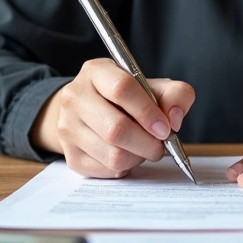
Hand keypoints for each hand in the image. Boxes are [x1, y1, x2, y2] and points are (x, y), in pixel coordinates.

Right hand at [31, 58, 195, 177]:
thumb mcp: (154, 87)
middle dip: (147, 143)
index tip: (165, 128)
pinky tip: (127, 155)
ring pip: (113, 155)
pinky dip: (125, 168)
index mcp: (96, 72)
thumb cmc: (128, 99)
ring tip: (143, 148)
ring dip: (138, 157)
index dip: (148, 112)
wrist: (92, 112)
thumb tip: (174, 119)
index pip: (121, 89)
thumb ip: (175, 95)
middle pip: (116, 128)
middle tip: (160, 145)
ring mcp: (68, 127)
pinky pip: (106, 171)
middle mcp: (75, 97)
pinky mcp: (70, 155)